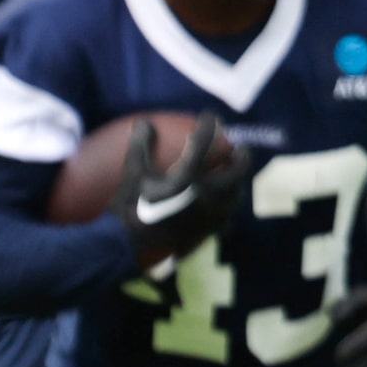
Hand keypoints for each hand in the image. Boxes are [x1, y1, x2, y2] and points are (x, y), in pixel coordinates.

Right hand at [115, 115, 244, 272]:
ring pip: (236, 196)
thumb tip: (145, 122)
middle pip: (235, 171)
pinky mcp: (207, 234)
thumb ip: (140, 146)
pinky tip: (222, 204)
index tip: (210, 116)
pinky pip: (226, 217)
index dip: (209, 126)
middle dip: (239, 155)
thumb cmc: (127, 208)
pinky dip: (228, 204)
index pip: (204, 144)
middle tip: (237, 147)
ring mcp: (209, 218)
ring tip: (233, 175)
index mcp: (186, 181)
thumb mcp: (131, 174)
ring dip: (237, 181)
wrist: (127, 249)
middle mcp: (204, 199)